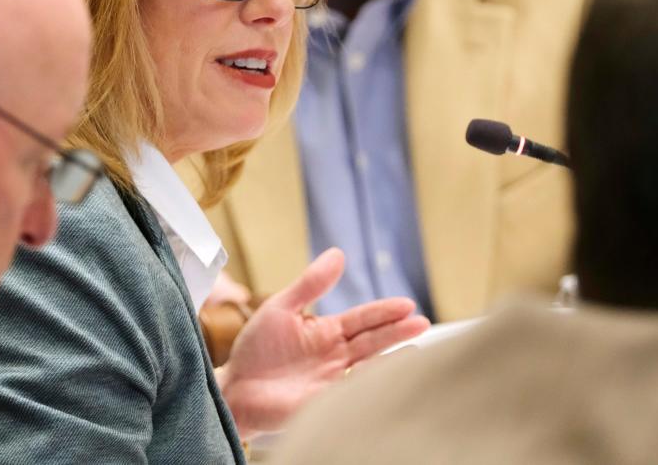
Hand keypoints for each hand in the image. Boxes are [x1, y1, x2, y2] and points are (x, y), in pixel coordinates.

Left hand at [214, 247, 429, 437]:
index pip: (363, 320)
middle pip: (372, 342)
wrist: (235, 388)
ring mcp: (331, 381)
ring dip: (390, 360)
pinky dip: (365, 386)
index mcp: (328, 333)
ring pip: (368, 368)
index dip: (384, 312)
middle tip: (422, 323)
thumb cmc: (257, 349)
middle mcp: (336, 356)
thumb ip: (310, 284)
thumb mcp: (282, 308)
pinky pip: (348, 394)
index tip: (407, 305)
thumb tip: (338, 253)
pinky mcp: (322, 404)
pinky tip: (378, 376)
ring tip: (415, 351)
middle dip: (397, 332)